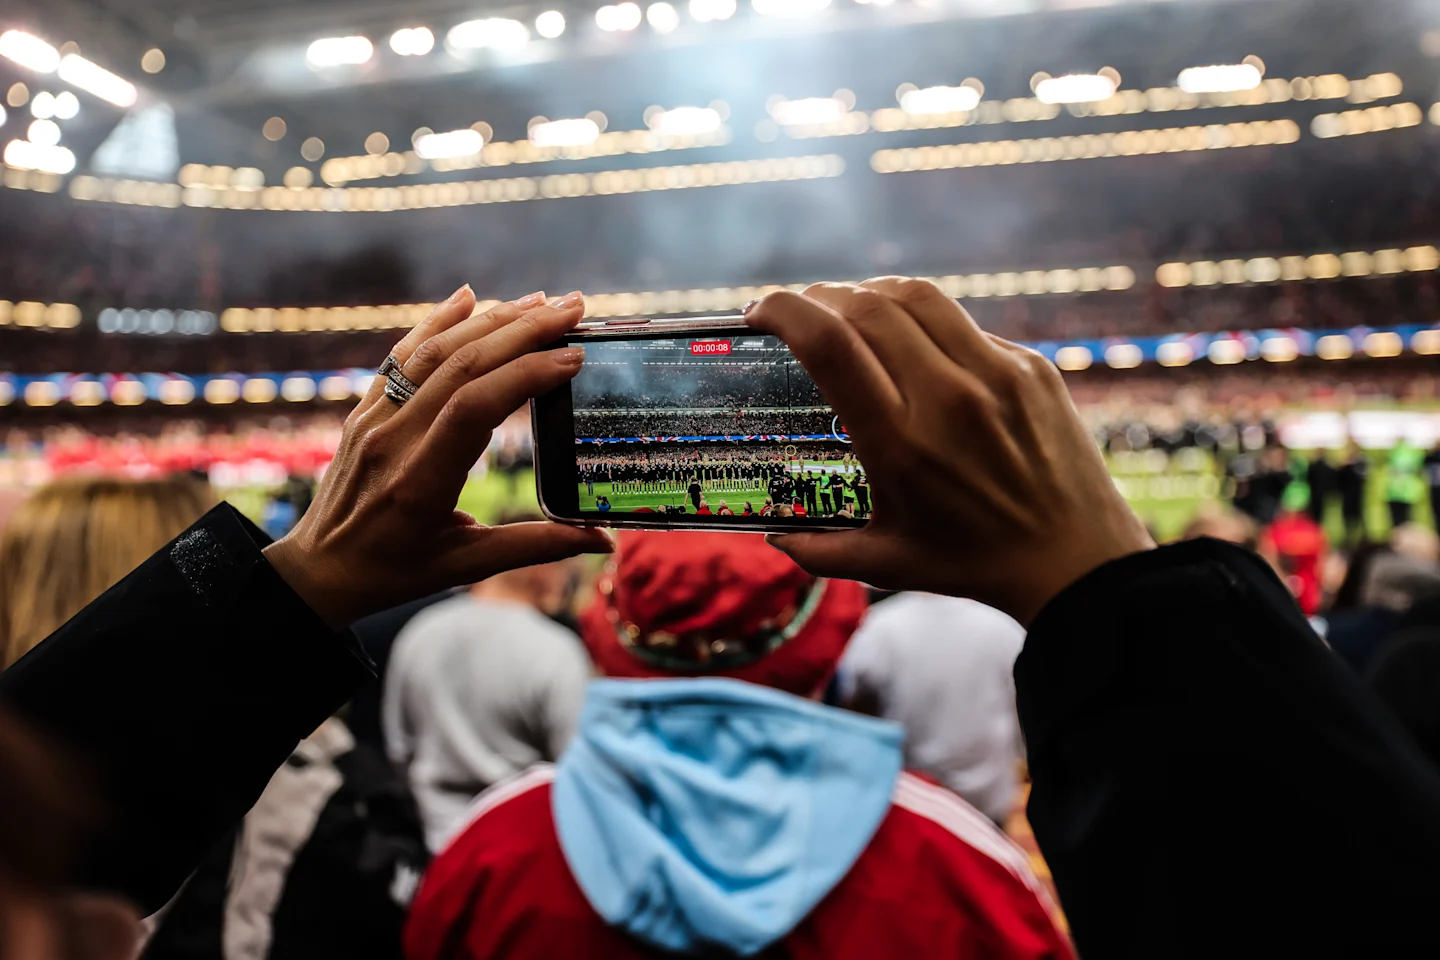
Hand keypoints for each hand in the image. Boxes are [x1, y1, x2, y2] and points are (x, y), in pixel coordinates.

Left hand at [263, 287, 611, 627]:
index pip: (475, 408)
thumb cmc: (395, 572)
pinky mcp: (363, 409)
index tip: (573, 358)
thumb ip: (536, 546)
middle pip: (461, 366)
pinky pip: (402, 355)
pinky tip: (469, 297)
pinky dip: (436, 321)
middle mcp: (392, 440)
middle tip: (572, 309)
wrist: (318, 570)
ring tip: (539, 300)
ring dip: (490, 320)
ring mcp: (373, 419)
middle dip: (523, 331)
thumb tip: (603, 540)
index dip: (526, 374)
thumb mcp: (466, 566)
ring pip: (434, 352)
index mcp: (420, 481)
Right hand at [746, 278, 1152, 625]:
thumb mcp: (885, 565)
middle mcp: (947, 398)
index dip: (785, 311)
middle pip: (866, 306)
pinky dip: (923, 320)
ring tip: (849, 306)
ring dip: (869, 292)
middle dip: (819, 296)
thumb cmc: (973, 564)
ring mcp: (995, 374)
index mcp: (901, 444)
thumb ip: (818, 550)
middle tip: (799, 311)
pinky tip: (911, 340)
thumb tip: (772, 534)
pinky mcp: (1030, 367)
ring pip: (917, 295)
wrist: (1076, 562)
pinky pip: (963, 322)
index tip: (759, 312)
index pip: (830, 345)